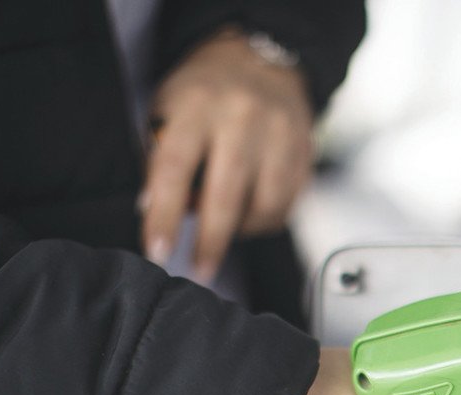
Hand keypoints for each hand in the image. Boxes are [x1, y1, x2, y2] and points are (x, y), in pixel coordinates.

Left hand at [141, 28, 313, 281]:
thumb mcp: (167, 111)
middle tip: (200, 270)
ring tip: (227, 227)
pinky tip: (252, 212)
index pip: (175, 168)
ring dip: (243, 229)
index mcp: (197, 105)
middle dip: (211, 242)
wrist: (261, 59)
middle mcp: (243, 117)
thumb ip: (159, 160)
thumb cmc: (204, 93)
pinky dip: (268, 219)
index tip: (158, 251)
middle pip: (226, 195)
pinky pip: (290, 203)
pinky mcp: (306, 149)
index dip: (165, 215)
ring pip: (265, 205)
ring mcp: (281, 134)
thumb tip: (154, 213)